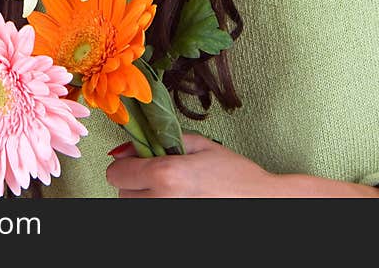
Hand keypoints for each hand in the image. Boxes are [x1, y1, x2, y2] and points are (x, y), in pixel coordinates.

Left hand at [105, 133, 378, 197]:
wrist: (263, 203)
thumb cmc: (235, 174)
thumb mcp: (200, 145)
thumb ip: (161, 141)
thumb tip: (124, 149)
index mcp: (166, 175)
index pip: (116, 174)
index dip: (126, 165)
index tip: (139, 162)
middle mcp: (161, 202)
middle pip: (122, 194)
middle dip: (136, 183)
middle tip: (162, 177)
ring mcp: (167, 221)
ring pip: (133, 209)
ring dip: (145, 199)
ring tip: (173, 192)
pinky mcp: (174, 237)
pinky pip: (151, 220)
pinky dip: (157, 210)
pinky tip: (178, 203)